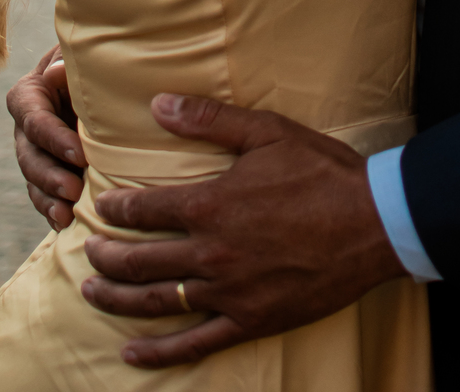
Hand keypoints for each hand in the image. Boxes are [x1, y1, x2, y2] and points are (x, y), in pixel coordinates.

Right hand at [6, 45, 85, 230]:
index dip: (54, 139)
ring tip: (68, 213)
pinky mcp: (47, 173)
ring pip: (33, 180)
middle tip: (74, 190)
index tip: (80, 154)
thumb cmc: (90, 62)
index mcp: (28, 96)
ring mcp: (34, 154)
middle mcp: (25, 129)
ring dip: (49, 198)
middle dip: (50, 175)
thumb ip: (66, 64)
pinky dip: (51, 210)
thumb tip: (55, 72)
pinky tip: (65, 224)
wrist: (98, 81)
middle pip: (29, 156)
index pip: (35, 120)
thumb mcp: (80, 57)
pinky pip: (42, 196)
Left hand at [81, 95, 404, 369]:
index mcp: (211, 205)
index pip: (145, 210)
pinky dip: (158, 353)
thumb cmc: (323, 172)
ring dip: (116, 300)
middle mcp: (211, 254)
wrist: (374, 223)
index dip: (116, 209)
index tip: (100, 208)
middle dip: (105, 257)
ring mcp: (228, 293)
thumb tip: (158, 104)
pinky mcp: (251, 320)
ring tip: (90, 294)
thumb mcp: (268, 132)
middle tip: (85, 252)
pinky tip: (131, 355)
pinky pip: (194, 344)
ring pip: (156, 303)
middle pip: (139, 261)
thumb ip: (209, 119)